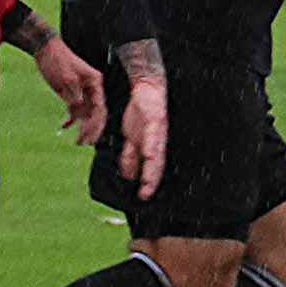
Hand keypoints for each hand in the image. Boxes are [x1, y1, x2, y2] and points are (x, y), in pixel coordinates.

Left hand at [33, 36, 105, 144]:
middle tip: (84, 143)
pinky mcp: (71, 93)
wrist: (45, 50)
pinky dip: (70, 119)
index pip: (100, 108)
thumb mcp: (66, 78)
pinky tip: (64, 127)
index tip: (89, 136)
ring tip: (77, 142)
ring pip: (86, 114)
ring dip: (82, 128)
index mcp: (95, 83)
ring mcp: (82, 92)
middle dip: (91, 130)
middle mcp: (91, 89)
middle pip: (96, 113)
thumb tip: (79, 110)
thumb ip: (74, 95)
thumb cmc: (58, 61)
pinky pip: (74, 110)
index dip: (96, 124)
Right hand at [116, 77, 167, 200]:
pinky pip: (153, 134)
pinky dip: (150, 145)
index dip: (149, 183)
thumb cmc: (140, 114)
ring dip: (152, 167)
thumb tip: (127, 175)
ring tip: (148, 180)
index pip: (152, 169)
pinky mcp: (156, 119)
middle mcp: (157, 142)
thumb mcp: (131, 138)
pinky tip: (148, 154)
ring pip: (157, 152)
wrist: (147, 90)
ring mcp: (158, 131)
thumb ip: (130, 156)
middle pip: (156, 164)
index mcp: (152, 147)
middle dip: (151, 180)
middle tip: (145, 194)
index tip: (143, 197)